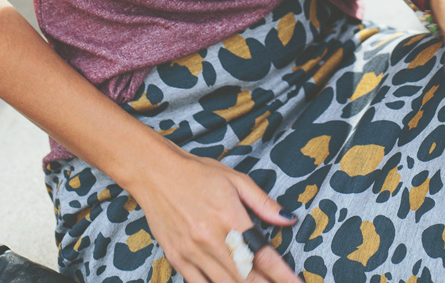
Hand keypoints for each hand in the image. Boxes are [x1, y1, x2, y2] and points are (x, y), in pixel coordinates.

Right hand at [129, 138, 299, 282]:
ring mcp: (193, 252)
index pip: (263, 255)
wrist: (155, 172)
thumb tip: (289, 219)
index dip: (282, 275)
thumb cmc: (197, 173)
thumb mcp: (235, 179)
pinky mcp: (177, 259)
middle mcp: (212, 240)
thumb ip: (263, 203)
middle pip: (246, 278)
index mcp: (230, 218)